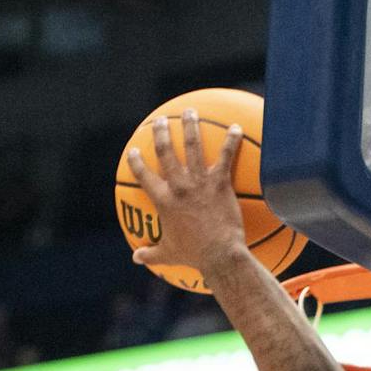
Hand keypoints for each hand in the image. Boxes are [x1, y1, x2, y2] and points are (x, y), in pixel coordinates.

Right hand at [125, 110, 246, 273]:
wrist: (220, 255)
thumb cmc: (195, 255)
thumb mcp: (169, 255)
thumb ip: (151, 254)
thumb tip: (136, 258)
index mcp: (163, 200)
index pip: (143, 175)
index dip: (137, 161)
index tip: (135, 151)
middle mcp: (178, 186)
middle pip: (166, 151)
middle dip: (162, 132)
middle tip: (162, 121)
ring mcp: (199, 182)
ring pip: (192, 146)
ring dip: (190, 126)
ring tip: (190, 112)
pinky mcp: (220, 183)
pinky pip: (226, 156)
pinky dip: (231, 141)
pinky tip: (235, 128)